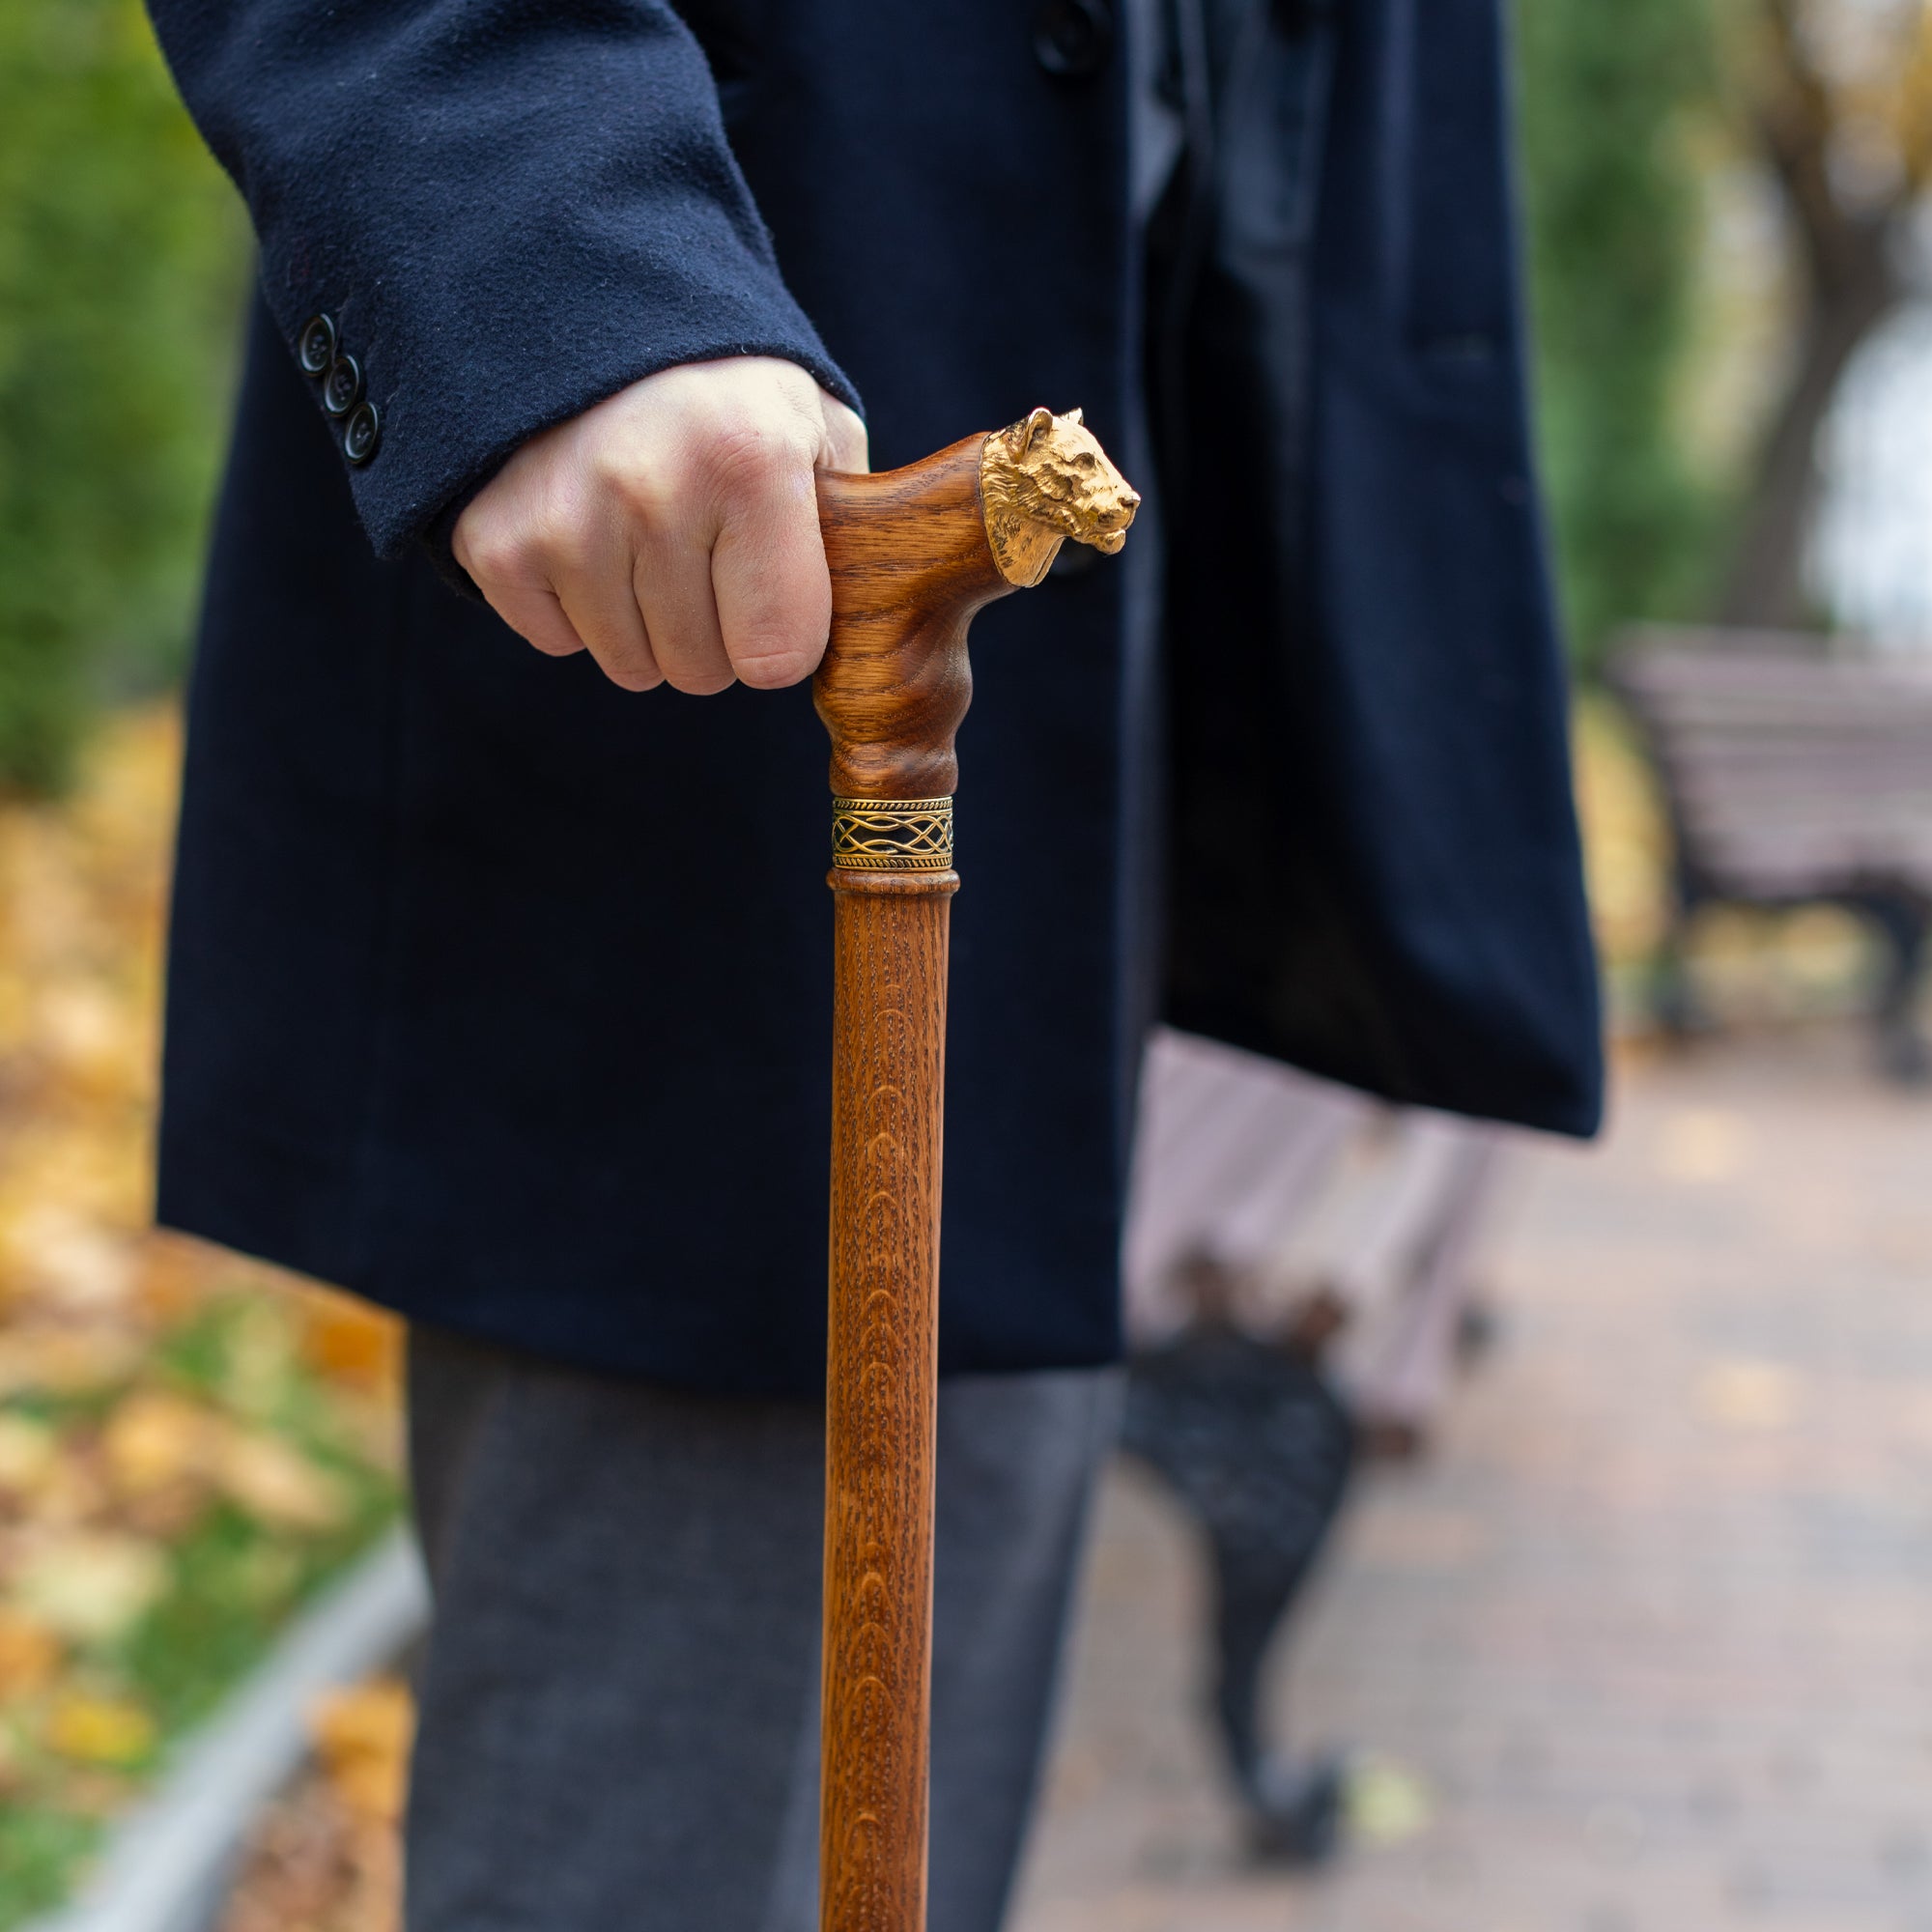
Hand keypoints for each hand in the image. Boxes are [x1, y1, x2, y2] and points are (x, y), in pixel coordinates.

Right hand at [453, 357, 867, 693]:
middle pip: (702, 672)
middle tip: (704, 548)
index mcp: (750, 464)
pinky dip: (576, 605)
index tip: (774, 584)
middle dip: (713, 631)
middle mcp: (651, 492)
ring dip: (645, 622)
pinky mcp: (497, 541)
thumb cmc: (730, 393)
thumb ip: (848, 535)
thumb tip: (863, 641)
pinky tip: (589, 532)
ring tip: (646, 534)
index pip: (779, 658)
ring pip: (630, 666)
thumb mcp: (818, 432)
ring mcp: (564, 520)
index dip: (782, 633)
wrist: (593, 307)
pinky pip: (558, 640)